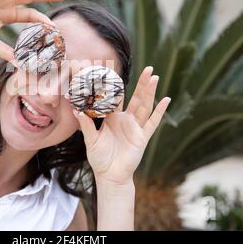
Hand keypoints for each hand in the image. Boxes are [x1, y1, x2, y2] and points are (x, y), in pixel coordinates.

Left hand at [74, 66, 170, 184]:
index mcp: (113, 118)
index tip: (120, 72)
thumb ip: (86, 125)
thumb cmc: (99, 158)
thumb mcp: (91, 140)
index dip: (117, 86)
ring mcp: (136, 128)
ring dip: (150, 92)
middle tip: (148, 68)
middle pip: (136, 98)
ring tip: (155, 78)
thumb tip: (77, 110)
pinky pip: (152, 123)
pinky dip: (159, 112)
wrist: (110, 175)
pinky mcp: (142, 137)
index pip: (116, 98)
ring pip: (145, 106)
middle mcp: (126, 120)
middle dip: (142, 84)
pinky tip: (165, 100)